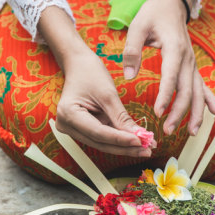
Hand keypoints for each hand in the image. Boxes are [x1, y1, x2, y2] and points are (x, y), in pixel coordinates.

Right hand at [38, 6, 154, 156]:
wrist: (78, 64)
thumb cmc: (90, 73)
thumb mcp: (108, 94)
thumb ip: (121, 117)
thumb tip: (138, 136)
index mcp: (69, 114)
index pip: (98, 133)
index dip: (120, 139)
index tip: (140, 141)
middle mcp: (66, 125)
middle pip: (100, 142)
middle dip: (125, 147)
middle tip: (147, 149)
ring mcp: (73, 129)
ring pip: (102, 143)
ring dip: (124, 146)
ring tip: (146, 147)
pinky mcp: (82, 129)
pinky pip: (102, 137)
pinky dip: (119, 139)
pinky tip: (136, 141)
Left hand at [123, 0, 214, 135]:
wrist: (173, 2)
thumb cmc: (153, 14)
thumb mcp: (138, 26)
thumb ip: (132, 50)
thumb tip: (129, 76)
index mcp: (174, 48)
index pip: (171, 76)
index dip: (166, 95)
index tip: (157, 112)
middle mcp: (188, 59)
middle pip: (187, 90)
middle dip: (179, 112)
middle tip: (167, 129)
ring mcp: (193, 64)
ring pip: (197, 92)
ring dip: (195, 113)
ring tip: (190, 133)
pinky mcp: (192, 67)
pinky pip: (203, 86)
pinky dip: (209, 100)